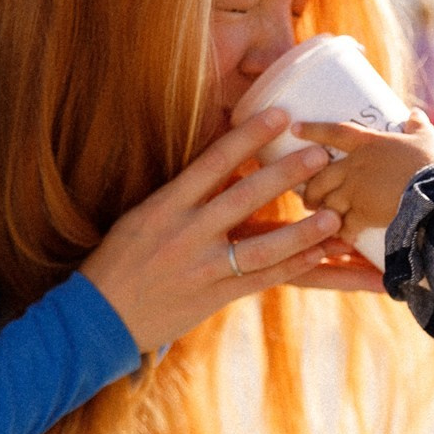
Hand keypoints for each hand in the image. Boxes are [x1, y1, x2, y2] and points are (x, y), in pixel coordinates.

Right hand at [80, 108, 342, 352]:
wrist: (99, 320)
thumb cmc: (121, 260)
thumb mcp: (143, 217)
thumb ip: (183, 195)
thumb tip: (223, 161)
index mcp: (164, 205)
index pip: (212, 162)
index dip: (247, 136)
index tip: (279, 114)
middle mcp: (185, 233)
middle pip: (243, 198)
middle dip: (285, 174)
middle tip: (321, 154)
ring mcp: (201, 268)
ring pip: (262, 246)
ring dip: (302, 231)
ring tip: (334, 214)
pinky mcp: (213, 297)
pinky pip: (261, 279)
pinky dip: (292, 266)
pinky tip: (318, 255)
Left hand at [295, 110, 433, 248]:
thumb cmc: (432, 163)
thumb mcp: (427, 139)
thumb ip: (418, 126)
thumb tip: (414, 113)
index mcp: (368, 144)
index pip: (334, 132)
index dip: (313, 130)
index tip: (294, 129)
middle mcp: (355, 166)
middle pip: (321, 175)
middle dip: (310, 186)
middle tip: (306, 195)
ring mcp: (356, 192)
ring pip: (327, 201)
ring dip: (321, 209)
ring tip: (319, 217)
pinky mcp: (362, 215)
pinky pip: (344, 226)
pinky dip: (341, 232)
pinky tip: (342, 237)